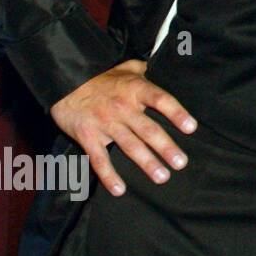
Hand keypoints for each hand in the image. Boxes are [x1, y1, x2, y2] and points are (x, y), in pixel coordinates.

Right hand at [49, 59, 195, 195]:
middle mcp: (123, 107)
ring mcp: (105, 123)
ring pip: (129, 146)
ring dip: (147, 163)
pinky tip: (119, 190)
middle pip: (148, 129)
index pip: (161, 100)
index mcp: (135, 89)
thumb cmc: (101, 77)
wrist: (64, 82)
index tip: (191, 128)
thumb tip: (159, 65)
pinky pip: (99, 159)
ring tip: (162, 177)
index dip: (176, 113)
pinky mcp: (88, 137)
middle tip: (181, 163)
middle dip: (165, 147)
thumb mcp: (124, 68)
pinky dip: (108, 176)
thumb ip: (143, 69)